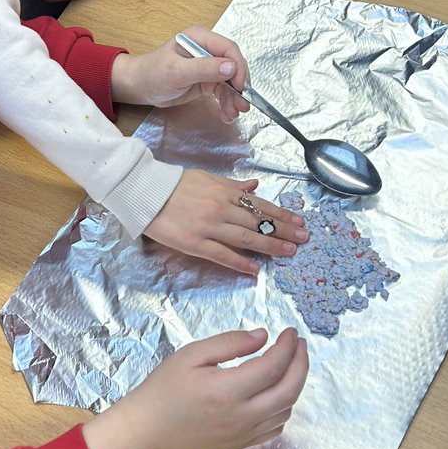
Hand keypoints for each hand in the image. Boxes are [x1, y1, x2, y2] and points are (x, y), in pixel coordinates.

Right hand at [82, 328, 308, 448]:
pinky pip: (275, 428)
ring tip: (290, 363)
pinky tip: (277, 392)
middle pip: (290, 390)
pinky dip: (284, 407)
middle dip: (301, 364)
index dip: (288, 347)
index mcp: (228, 390)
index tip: (290, 332)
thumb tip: (263, 336)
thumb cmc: (165, 388)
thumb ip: (230, 343)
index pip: (273, 366)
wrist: (148, 430)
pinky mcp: (241, 444)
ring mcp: (244, 434)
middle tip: (300, 344)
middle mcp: (242, 416)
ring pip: (286, 410)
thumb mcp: (192, 355)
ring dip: (295, 384)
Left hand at [110, 25, 250, 121]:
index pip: (228, 49)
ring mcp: (208, 66)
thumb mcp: (178, 71)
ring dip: (234, 98)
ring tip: (234, 114)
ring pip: (230, 82)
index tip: (240, 87)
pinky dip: (226, 102)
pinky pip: (222, 91)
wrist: (139, 87)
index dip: (238, 67)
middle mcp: (207, 50)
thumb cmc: (152, 73)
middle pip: (233, 66)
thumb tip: (231, 67)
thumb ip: (205, 68)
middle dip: (239, 87)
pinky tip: (227, 114)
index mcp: (200, 38)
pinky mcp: (206, 81)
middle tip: (243, 104)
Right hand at [145, 173, 307, 275]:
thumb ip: (232, 185)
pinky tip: (255, 270)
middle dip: (283, 231)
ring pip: (246, 238)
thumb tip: (255, 186)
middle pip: (258, 222)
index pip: (260, 205)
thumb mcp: (207, 178)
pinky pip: (222, 254)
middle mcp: (221, 208)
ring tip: (288, 253)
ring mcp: (209, 226)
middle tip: (303, 239)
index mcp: (225, 191)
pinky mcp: (194, 242)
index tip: (298, 222)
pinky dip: (240, 262)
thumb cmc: (173, 184)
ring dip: (270, 246)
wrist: (144, 190)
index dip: (281, 215)